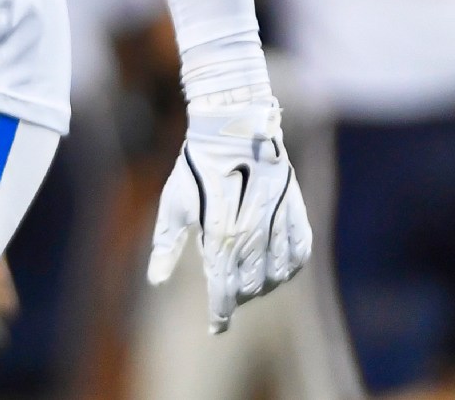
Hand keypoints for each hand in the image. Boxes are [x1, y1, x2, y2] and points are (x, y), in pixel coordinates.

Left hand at [149, 97, 312, 333]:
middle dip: (236, 297)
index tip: (216, 329)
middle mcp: (251, 234)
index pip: (222, 290)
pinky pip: (299, 254)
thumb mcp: (173, 202)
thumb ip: (165, 245)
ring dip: (261, 287)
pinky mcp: (295, 210)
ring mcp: (277, 222)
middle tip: (226, 298)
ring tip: (247, 285)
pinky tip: (277, 271)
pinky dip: (289, 269)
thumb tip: (154, 280)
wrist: (232, 125)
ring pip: (275, 275)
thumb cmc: (195, 164)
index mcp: (219, 235)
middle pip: (249, 286)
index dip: (220, 314)